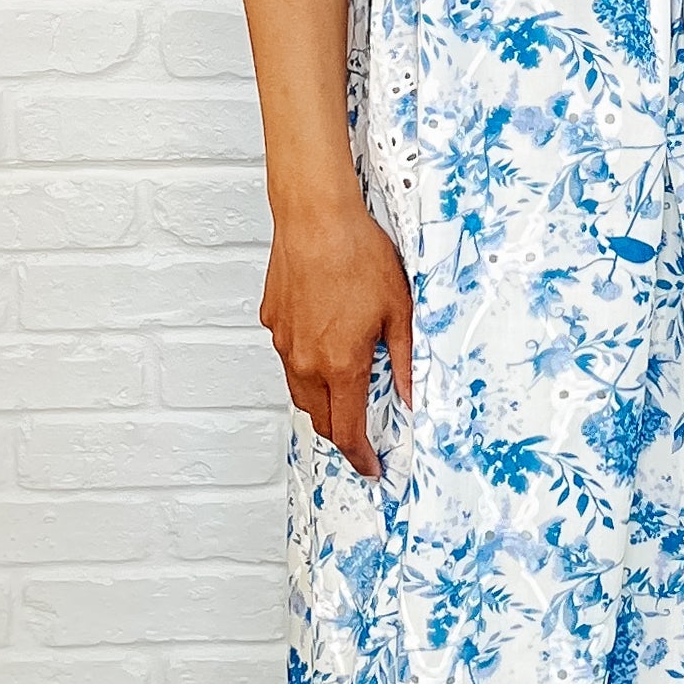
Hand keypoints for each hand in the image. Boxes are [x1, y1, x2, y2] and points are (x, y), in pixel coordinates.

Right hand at [259, 201, 413, 478]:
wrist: (315, 217)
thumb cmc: (358, 255)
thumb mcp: (399, 311)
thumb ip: (404, 360)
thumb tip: (411, 396)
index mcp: (341, 365)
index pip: (348, 430)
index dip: (360, 456)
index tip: (370, 467)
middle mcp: (307, 361)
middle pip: (320, 418)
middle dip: (341, 433)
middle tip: (361, 433)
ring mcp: (285, 342)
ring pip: (299, 391)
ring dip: (321, 402)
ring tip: (344, 392)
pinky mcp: (273, 320)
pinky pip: (289, 356)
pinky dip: (306, 364)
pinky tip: (325, 340)